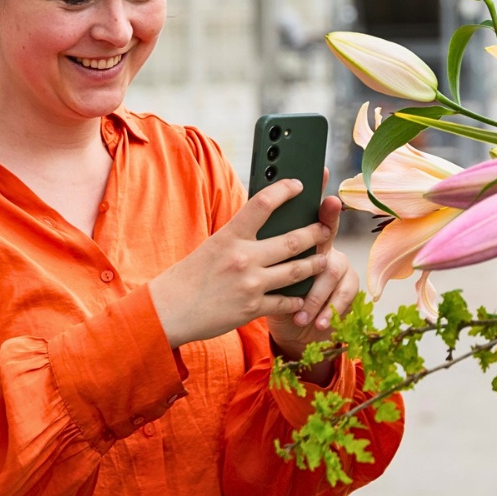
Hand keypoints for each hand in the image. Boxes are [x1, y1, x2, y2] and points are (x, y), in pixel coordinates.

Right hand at [149, 178, 331, 347]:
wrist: (169, 310)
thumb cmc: (190, 275)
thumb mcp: (214, 245)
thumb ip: (240, 235)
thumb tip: (267, 220)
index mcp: (230, 236)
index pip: (263, 203)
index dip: (285, 190)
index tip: (299, 185)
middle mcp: (243, 257)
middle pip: (292, 240)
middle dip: (316, 233)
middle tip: (326, 228)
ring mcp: (250, 284)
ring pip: (297, 270)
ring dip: (315, 264)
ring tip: (324, 259)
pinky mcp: (252, 308)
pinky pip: (285, 301)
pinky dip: (297, 298)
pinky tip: (303, 295)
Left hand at [266, 194, 358, 381]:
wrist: (293, 326)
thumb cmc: (275, 293)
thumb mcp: (266, 271)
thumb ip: (265, 252)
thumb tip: (250, 239)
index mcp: (302, 236)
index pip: (309, 213)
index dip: (320, 203)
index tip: (326, 191)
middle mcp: (323, 246)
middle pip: (325, 238)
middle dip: (320, 255)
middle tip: (315, 260)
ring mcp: (339, 267)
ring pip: (332, 272)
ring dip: (317, 297)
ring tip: (302, 315)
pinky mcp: (348, 288)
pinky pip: (343, 297)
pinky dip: (329, 312)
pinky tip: (318, 323)